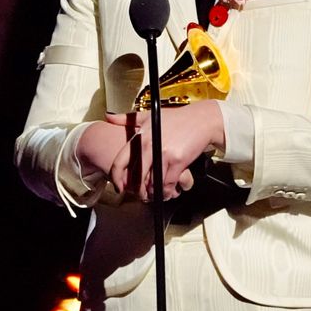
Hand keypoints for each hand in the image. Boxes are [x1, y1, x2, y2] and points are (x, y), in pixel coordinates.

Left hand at [103, 100, 224, 201]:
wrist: (202, 119)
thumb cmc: (177, 118)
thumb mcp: (149, 115)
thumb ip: (127, 118)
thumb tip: (108, 116)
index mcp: (141, 136)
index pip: (121, 161)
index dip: (116, 177)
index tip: (119, 186)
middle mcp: (150, 146)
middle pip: (136, 177)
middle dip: (137, 190)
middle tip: (140, 195)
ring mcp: (164, 154)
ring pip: (152, 182)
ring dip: (153, 192)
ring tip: (154, 195)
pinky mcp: (178, 161)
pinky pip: (168, 182)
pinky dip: (167, 191)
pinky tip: (168, 192)